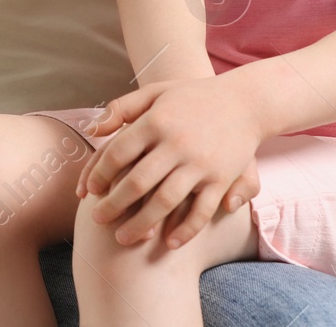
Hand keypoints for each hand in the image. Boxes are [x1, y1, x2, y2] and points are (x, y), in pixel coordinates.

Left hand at [73, 75, 263, 248]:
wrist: (244, 101)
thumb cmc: (191, 98)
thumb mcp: (155, 92)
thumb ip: (121, 108)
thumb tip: (91, 132)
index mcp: (156, 121)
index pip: (117, 153)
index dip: (99, 174)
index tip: (90, 190)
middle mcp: (176, 143)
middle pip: (136, 182)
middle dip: (113, 205)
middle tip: (97, 220)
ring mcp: (200, 163)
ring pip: (164, 202)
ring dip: (141, 224)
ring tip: (122, 238)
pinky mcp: (221, 178)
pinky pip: (201, 211)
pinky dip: (185, 230)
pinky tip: (168, 242)